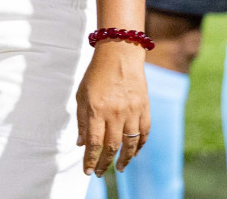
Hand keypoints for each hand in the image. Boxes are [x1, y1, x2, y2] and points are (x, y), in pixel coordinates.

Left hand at [76, 41, 150, 177]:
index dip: (91, 160)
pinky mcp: (144, 108)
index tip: (88, 171)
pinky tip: (134, 153)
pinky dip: (140, 145)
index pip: (94, 143)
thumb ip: (82, 120)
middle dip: (105, 163)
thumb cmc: (96, 74)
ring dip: (124, 159)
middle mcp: (115, 113)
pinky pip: (144, 133)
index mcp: (97, 110)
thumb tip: (81, 144)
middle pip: (111, 146)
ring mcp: (132, 111)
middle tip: (100, 173)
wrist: (120, 54)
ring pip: (130, 143)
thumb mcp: (82, 95)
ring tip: (119, 168)